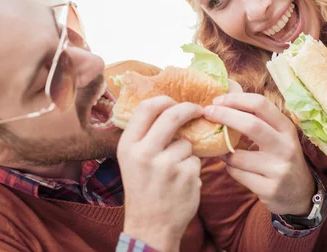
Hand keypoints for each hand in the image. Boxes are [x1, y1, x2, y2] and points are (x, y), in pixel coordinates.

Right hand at [117, 96, 202, 251]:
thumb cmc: (142, 188)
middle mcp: (145, 153)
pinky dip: (192, 168)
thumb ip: (145, 135)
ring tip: (174, 171)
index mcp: (128, 146)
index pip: (147, 108)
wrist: (150, 226)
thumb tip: (167, 107)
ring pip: (187, 142)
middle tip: (198, 110)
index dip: (164, 100)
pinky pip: (196, 160)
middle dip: (189, 109)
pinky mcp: (187, 176)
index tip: (175, 102)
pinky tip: (181, 182)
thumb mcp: (131, 160)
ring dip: (186, 152)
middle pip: (173, 116)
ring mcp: (167, 165)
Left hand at [203, 93, 315, 215]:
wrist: (301, 194)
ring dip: (224, 151)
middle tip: (207, 112)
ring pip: (237, 155)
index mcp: (286, 129)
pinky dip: (230, 168)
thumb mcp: (278, 136)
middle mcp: (285, 147)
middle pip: (250, 125)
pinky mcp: (269, 189)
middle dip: (224, 115)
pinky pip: (237, 174)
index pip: (261, 105)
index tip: (217, 100)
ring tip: (224, 151)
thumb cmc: (281, 157)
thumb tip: (225, 101)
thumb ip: (258, 120)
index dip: (236, 99)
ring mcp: (278, 169)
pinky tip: (236, 168)